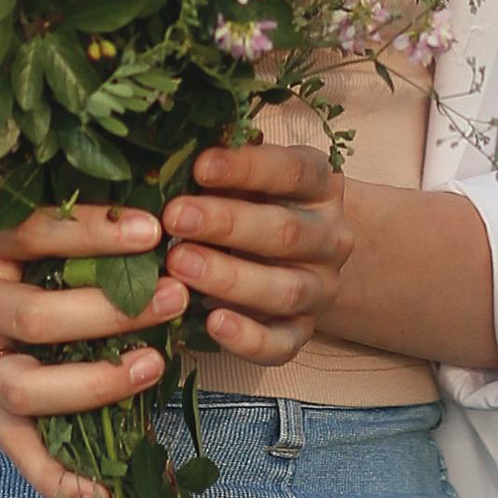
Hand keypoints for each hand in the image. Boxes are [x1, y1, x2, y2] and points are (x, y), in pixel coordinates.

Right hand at [0, 204, 190, 497]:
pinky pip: (16, 452)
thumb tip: (149, 205)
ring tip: (153, 365)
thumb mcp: (9, 210)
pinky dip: (58, 479)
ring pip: (24, 389)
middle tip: (172, 297)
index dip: (94, 232)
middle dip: (110, 312)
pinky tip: (105, 494)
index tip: (153, 230)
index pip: (34, 233)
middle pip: (33, 318)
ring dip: (95, 384)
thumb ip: (65, 210)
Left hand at [159, 142, 351, 364]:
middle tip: (174, 218)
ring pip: (285, 290)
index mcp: (319, 185)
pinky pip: (283, 344)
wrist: (300, 254)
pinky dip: (249, 339)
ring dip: (230, 278)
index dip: (246, 167)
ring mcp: (320, 288)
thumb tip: (168, 153)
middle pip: (285, 232)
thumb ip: (222, 165)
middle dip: (226, 224)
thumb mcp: (249, 174)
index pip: (292, 172)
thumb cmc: (256, 200)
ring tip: (179, 264)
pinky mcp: (303, 332)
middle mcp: (329, 237)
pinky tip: (213, 323)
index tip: (199, 166)